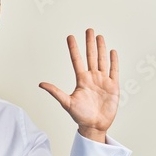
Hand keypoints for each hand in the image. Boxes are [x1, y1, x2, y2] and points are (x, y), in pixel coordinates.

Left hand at [39, 28, 118, 142]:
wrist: (94, 126)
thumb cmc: (80, 116)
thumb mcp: (66, 102)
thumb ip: (55, 92)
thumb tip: (41, 84)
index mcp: (81, 80)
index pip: (77, 60)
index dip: (74, 48)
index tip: (70, 36)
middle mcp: (92, 78)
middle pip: (91, 56)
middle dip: (90, 43)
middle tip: (89, 30)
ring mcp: (103, 81)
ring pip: (102, 60)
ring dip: (101, 48)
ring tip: (99, 36)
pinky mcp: (113, 86)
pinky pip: (114, 71)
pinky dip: (114, 61)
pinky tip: (112, 52)